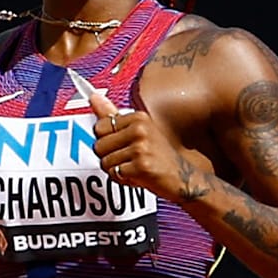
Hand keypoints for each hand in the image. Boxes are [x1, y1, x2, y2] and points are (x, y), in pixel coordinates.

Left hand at [79, 76, 215, 202]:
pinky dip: (123, 179)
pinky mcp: (142, 166)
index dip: (107, 140)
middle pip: (98, 146)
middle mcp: (140, 130)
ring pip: (105, 162)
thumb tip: (93, 97)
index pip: (99, 127)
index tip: (122, 145)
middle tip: (129, 158)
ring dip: (117, 170)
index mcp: (138, 117)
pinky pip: (115, 174)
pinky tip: (137, 176)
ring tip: (134, 167)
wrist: (184, 177)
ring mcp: (141, 148)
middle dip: (109, 157)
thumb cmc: (160, 156)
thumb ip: (113, 115)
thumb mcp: (139, 131)